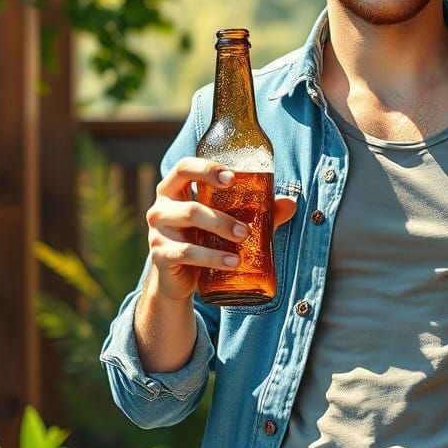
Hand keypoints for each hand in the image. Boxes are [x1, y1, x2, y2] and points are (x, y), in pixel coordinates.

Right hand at [146, 158, 297, 301]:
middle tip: (247, 228)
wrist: (180, 279)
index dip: (207, 168)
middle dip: (222, 215)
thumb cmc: (204, 240)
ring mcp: (157, 232)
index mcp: (174, 190)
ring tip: (244, 241)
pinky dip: (213, 257)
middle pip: (189, 203)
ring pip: (189, 224)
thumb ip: (256, 212)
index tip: (232, 177)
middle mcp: (161, 207)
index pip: (185, 168)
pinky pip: (186, 253)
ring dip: (220, 231)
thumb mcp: (225, 222)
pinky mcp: (160, 255)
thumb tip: (290, 204)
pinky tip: (233, 262)